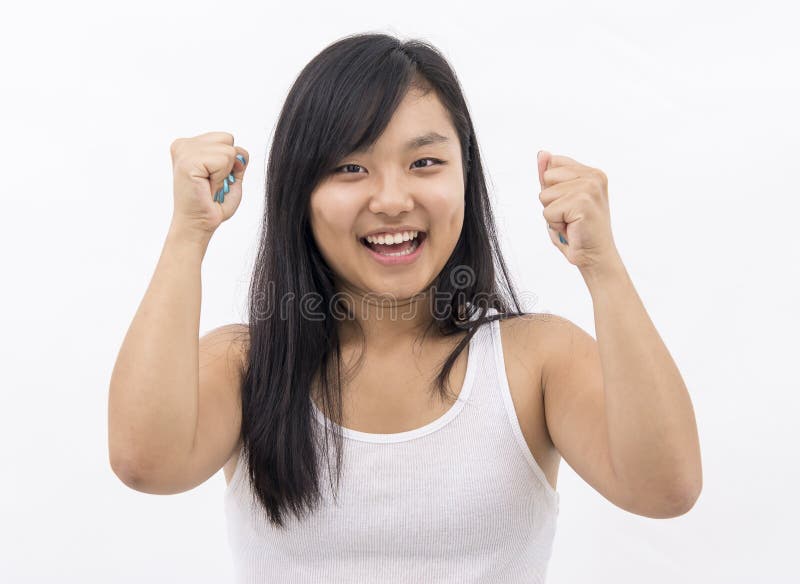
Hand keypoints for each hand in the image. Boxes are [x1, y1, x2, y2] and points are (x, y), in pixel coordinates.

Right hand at [170, 131, 248, 236]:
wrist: (198, 223)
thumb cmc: (212, 204)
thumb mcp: (231, 176)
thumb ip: (237, 160)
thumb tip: (240, 152)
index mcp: (190, 145)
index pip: (226, 138)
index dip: (229, 161)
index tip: (213, 178)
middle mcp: (184, 144)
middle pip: (228, 139)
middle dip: (228, 165)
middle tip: (212, 183)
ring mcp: (184, 151)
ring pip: (228, 150)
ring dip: (224, 173)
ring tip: (209, 186)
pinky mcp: (188, 162)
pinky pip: (224, 160)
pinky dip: (221, 177)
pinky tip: (207, 187)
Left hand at [537, 150, 619, 269]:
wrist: (595, 256)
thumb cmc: (577, 230)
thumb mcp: (560, 198)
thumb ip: (550, 176)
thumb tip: (542, 153)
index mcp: (591, 172)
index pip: (553, 164)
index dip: (553, 188)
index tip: (569, 204)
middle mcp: (594, 176)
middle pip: (547, 177)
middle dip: (550, 201)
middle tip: (570, 216)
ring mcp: (590, 188)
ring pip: (545, 195)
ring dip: (553, 214)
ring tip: (571, 223)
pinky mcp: (583, 202)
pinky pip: (548, 211)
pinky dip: (556, 225)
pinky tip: (572, 229)